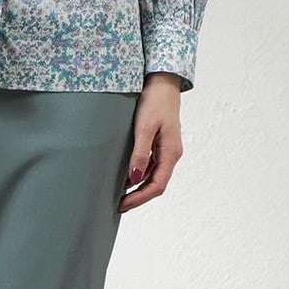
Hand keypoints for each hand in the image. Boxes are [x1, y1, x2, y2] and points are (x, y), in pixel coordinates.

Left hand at [119, 73, 183, 211]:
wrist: (162, 82)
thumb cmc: (155, 101)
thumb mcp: (145, 127)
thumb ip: (140, 153)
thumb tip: (134, 179)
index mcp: (171, 153)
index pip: (157, 185)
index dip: (140, 198)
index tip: (123, 204)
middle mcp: (171, 154)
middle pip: (156, 184)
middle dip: (138, 197)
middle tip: (118, 205)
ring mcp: (166, 149)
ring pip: (153, 176)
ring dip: (138, 187)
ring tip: (119, 194)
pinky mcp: (159, 143)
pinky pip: (150, 165)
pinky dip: (138, 174)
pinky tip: (125, 176)